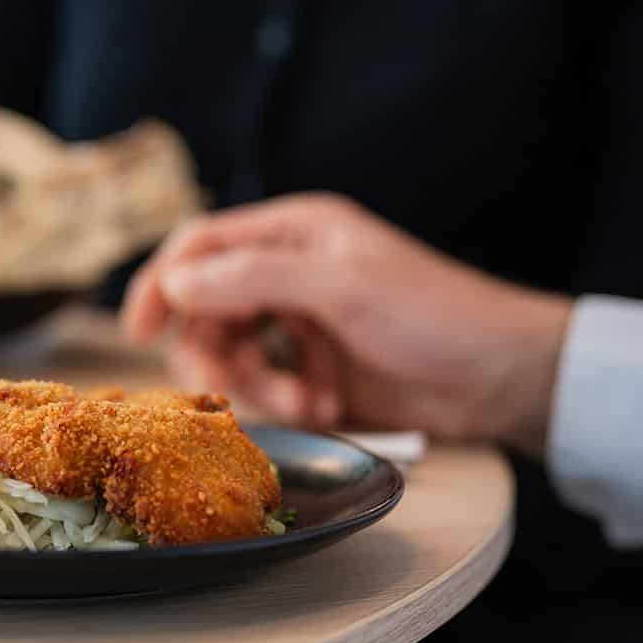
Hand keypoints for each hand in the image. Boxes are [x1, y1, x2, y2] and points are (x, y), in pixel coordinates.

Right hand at [121, 193, 573, 455]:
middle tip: (233, 395)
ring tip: (306, 407)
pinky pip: (267, 387)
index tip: (138, 333)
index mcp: (293, 232)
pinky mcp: (316, 369)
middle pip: (205, 310)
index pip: (199, 249)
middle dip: (214, 356)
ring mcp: (301, 323)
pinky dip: (285, 403)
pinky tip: (326, 410)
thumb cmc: (435, 315)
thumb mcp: (341, 288)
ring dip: (256, 388)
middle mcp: (288, 271)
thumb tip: (175, 283)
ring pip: (232, 355)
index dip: (161, 286)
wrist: (504, 377)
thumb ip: (254, 278)